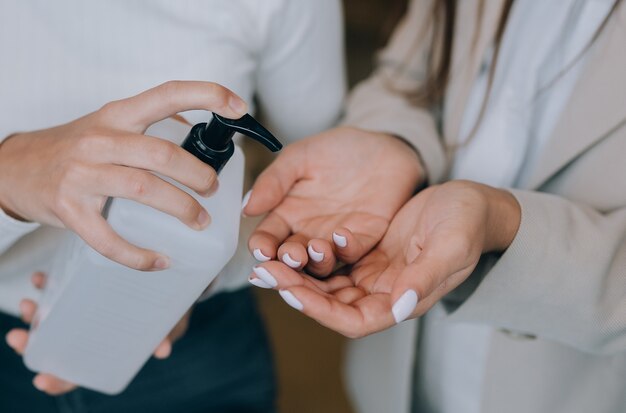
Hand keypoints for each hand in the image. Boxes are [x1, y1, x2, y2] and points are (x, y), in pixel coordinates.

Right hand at [0, 81, 247, 270]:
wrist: (15, 168)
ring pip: (144, 190)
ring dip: (181, 208)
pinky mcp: (69, 209)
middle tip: (213, 190)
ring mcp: (83, 174)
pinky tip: (159, 260)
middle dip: (199, 175)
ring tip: (200, 221)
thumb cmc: (75, 147)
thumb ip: (150, 128)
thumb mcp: (109, 124)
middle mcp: (101, 139)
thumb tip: (198, 140)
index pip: (167, 94)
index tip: (239, 107)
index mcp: (117, 115)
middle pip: (163, 154)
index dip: (208, 96)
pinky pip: (109, 239)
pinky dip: (139, 255)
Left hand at [4, 272, 191, 394]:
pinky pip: (61, 289)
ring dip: (35, 314)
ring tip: (27, 304)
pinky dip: (48, 286)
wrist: (176, 275)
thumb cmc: (172, 308)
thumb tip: (162, 351)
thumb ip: (164, 334)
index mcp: (111, 349)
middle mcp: (93, 332)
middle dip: (32, 343)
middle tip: (18, 337)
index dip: (62, 380)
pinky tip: (41, 279)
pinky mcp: (85, 285)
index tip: (41, 380)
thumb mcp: (172, 321)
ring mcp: (86, 309)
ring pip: (53, 319)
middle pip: (57, 346)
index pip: (82, 372)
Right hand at [244, 127, 423, 275]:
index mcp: (288, 214)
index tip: (261, 249)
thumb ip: (274, 180)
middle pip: (291, 258)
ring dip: (316, 261)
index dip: (262, 247)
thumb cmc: (337, 151)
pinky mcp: (365, 238)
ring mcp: (336, 239)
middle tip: (290, 255)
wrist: (381, 147)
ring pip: (321, 262)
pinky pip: (354, 250)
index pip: (268, 238)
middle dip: (288, 262)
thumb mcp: (299, 157)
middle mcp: (309, 232)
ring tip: (314, 248)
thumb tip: (247, 207)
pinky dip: (347, 247)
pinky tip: (341, 235)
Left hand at [248, 181, 520, 337]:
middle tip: (264, 271)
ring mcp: (373, 275)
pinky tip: (286, 245)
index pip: (354, 320)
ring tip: (265, 260)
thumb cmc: (466, 225)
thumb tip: (400, 307)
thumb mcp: (450, 246)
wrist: (469, 204)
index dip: (320, 310)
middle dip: (296, 290)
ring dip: (296, 275)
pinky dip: (308, 257)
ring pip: (326, 284)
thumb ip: (426, 277)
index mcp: (402, 301)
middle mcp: (384, 294)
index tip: (290, 291)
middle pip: (331, 304)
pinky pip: (330, 262)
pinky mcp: (367, 255)